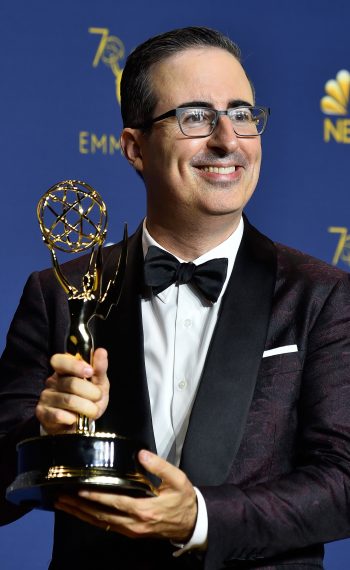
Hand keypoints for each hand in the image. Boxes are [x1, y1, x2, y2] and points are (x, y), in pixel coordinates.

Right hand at [35, 348, 108, 433]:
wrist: (77, 426)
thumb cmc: (88, 400)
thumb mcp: (98, 384)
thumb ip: (99, 369)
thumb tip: (101, 351)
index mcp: (64, 370)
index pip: (59, 360)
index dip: (74, 365)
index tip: (90, 372)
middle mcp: (52, 381)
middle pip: (71, 383)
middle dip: (91, 392)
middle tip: (98, 398)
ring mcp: (45, 397)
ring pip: (68, 400)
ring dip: (86, 408)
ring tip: (91, 411)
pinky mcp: (42, 413)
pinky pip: (59, 415)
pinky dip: (73, 418)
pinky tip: (76, 419)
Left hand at [55, 450, 197, 542]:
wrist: (191, 523)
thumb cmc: (183, 499)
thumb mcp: (177, 479)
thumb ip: (159, 466)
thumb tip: (141, 454)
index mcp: (144, 509)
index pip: (114, 502)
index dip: (95, 497)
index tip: (79, 490)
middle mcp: (134, 523)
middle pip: (101, 516)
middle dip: (79, 507)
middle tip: (61, 497)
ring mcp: (131, 530)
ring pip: (100, 523)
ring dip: (80, 514)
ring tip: (63, 505)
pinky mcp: (130, 532)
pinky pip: (106, 526)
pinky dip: (91, 519)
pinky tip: (80, 513)